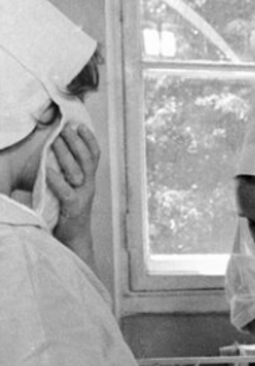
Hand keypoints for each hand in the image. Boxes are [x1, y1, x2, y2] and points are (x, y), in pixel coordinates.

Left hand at [47, 123, 100, 264]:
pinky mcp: (73, 208)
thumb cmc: (67, 213)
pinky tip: (47, 168)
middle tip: (66, 127)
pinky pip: (66, 190)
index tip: (80, 125)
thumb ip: (67, 174)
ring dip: (68, 154)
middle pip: (88, 160)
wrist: (74, 240)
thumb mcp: (71, 189)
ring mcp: (83, 197)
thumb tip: (55, 152)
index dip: (90, 140)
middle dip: (77, 142)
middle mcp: (89, 187)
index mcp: (89, 181)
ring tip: (57, 140)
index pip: (95, 156)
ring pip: (79, 171)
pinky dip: (57, 178)